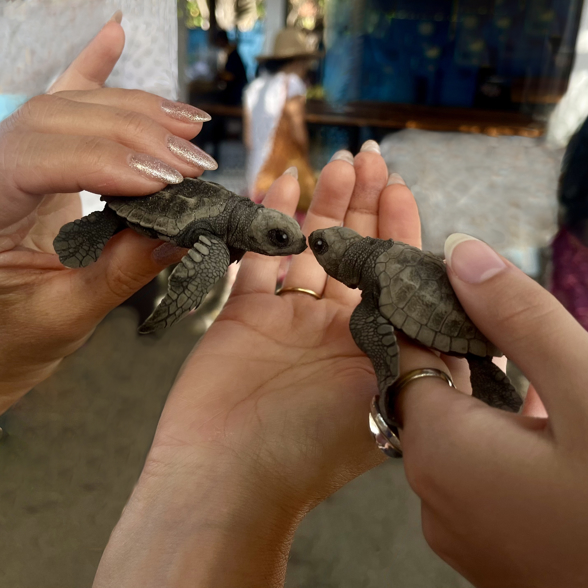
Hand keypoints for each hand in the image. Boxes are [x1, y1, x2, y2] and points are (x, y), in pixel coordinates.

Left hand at [0, 19, 213, 410]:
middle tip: (194, 161)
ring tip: (188, 126)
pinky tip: (112, 35)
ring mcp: (9, 158)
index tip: (170, 182)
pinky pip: (59, 106)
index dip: (111, 163)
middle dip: (136, 134)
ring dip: (135, 109)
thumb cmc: (14, 338)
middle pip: (60, 119)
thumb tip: (181, 235)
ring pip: (68, 105)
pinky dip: (90, 71)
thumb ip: (121, 271)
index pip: (41, 158)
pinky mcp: (32, 160)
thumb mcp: (67, 315)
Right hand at [93, 145, 451, 586]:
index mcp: (371, 347)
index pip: (393, 275)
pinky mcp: (245, 314)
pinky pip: (261, 259)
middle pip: (353, 253)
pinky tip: (284, 186)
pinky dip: (272, 223)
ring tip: (340, 163)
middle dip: (363, 204)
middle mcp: (334, 330)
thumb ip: (410, 339)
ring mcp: (289, 320)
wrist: (226, 475)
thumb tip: (442, 291)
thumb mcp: (381, 394)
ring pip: (310, 249)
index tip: (400, 186)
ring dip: (324, 204)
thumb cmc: (309, 446)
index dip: (398, 229)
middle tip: (370, 158)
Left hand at [396, 235, 587, 586]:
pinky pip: (480, 475)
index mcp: (439, 451)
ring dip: (485, 397)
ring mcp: (461, 530)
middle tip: (490, 315)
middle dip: (457, 352)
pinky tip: (541, 422)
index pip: (404, 359)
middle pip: (429, 398)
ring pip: (458, 437)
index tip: (437, 279)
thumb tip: (461, 252)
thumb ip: (519, 319)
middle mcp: (434, 494)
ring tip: (518, 361)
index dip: (418, 315)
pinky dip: (502, 439)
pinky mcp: (493, 549)